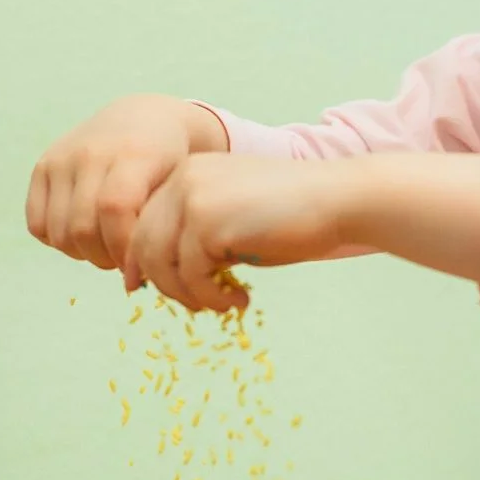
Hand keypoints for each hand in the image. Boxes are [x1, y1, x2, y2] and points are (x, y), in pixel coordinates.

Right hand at [26, 95, 226, 269]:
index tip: (139, 265)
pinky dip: (59, 241)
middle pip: (83, 228)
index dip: (123, 249)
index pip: (114, 210)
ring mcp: (62, 157)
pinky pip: (38, 225)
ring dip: (82, 253)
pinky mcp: (43, 166)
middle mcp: (91, 151)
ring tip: (106, 245)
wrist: (145, 119)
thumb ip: (158, 231)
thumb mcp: (177, 189)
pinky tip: (85, 233)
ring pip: (59, 232)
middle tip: (123, 259)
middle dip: (105, 258)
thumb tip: (131, 286)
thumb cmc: (171, 165)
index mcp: (133, 152)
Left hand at [125, 154, 359, 310]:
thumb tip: (154, 277)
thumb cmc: (292, 217)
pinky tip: (239, 302)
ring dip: (188, 295)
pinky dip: (210, 298)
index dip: (140, 261)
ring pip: (161, 263)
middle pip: (143, 244)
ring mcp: (192, 197)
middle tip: (194, 305)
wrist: (338, 200)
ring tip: (220, 305)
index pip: (143, 223)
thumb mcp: (232, 223)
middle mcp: (182, 178)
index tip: (143, 288)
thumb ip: (194, 239)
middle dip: (163, 283)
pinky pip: (190, 275)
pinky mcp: (207, 221)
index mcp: (186, 173)